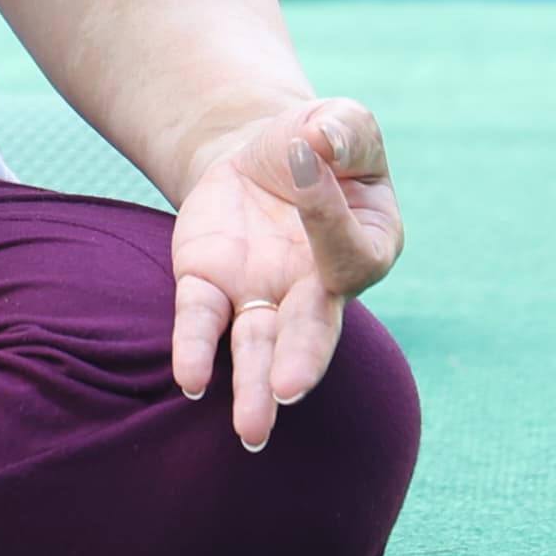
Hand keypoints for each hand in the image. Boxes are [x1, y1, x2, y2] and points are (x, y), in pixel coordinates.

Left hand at [168, 97, 399, 450]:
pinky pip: (203, 322)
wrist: (265, 151)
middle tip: (290, 391)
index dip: (328, 211)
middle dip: (301, 361)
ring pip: (260, 347)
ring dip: (255, 387)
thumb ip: (343, 131)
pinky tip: (189, 379)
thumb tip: (322, 141)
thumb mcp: (339, 123)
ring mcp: (264, 293)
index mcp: (365, 245)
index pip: (348, 251)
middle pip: (311, 331)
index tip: (307, 156)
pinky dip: (196, 349)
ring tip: (251, 431)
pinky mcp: (211, 284)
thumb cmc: (317, 141)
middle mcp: (317, 287)